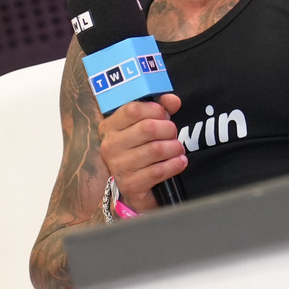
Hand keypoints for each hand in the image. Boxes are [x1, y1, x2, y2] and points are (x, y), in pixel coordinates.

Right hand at [99, 93, 184, 210]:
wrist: (135, 188)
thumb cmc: (140, 152)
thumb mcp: (145, 127)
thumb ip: (159, 109)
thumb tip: (172, 100)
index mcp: (109, 127)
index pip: (132, 109)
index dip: (155, 110)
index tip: (165, 115)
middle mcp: (110, 146)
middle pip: (147, 128)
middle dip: (168, 129)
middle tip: (173, 134)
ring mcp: (118, 167)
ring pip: (156, 149)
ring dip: (174, 148)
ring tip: (177, 149)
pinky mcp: (130, 185)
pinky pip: (159, 171)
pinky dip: (174, 165)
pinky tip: (179, 162)